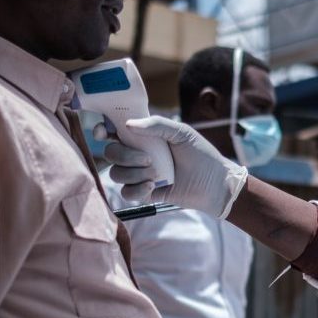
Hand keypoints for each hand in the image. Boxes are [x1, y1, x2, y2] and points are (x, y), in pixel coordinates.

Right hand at [100, 116, 248, 217]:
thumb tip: (128, 125)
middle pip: (111, 153)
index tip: (103, 132)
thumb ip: (156, 125)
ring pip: (116, 173)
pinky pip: (126, 192)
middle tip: (149, 158)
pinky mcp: (144, 193)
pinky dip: (136, 189)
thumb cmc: (201, 154)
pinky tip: (152, 186)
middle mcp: (138, 154)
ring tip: (156, 174)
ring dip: (134, 173)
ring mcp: (139, 174)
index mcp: (144, 136)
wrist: (214, 184)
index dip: (102, 130)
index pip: (114, 131)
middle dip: (125, 155)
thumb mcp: (181, 133)